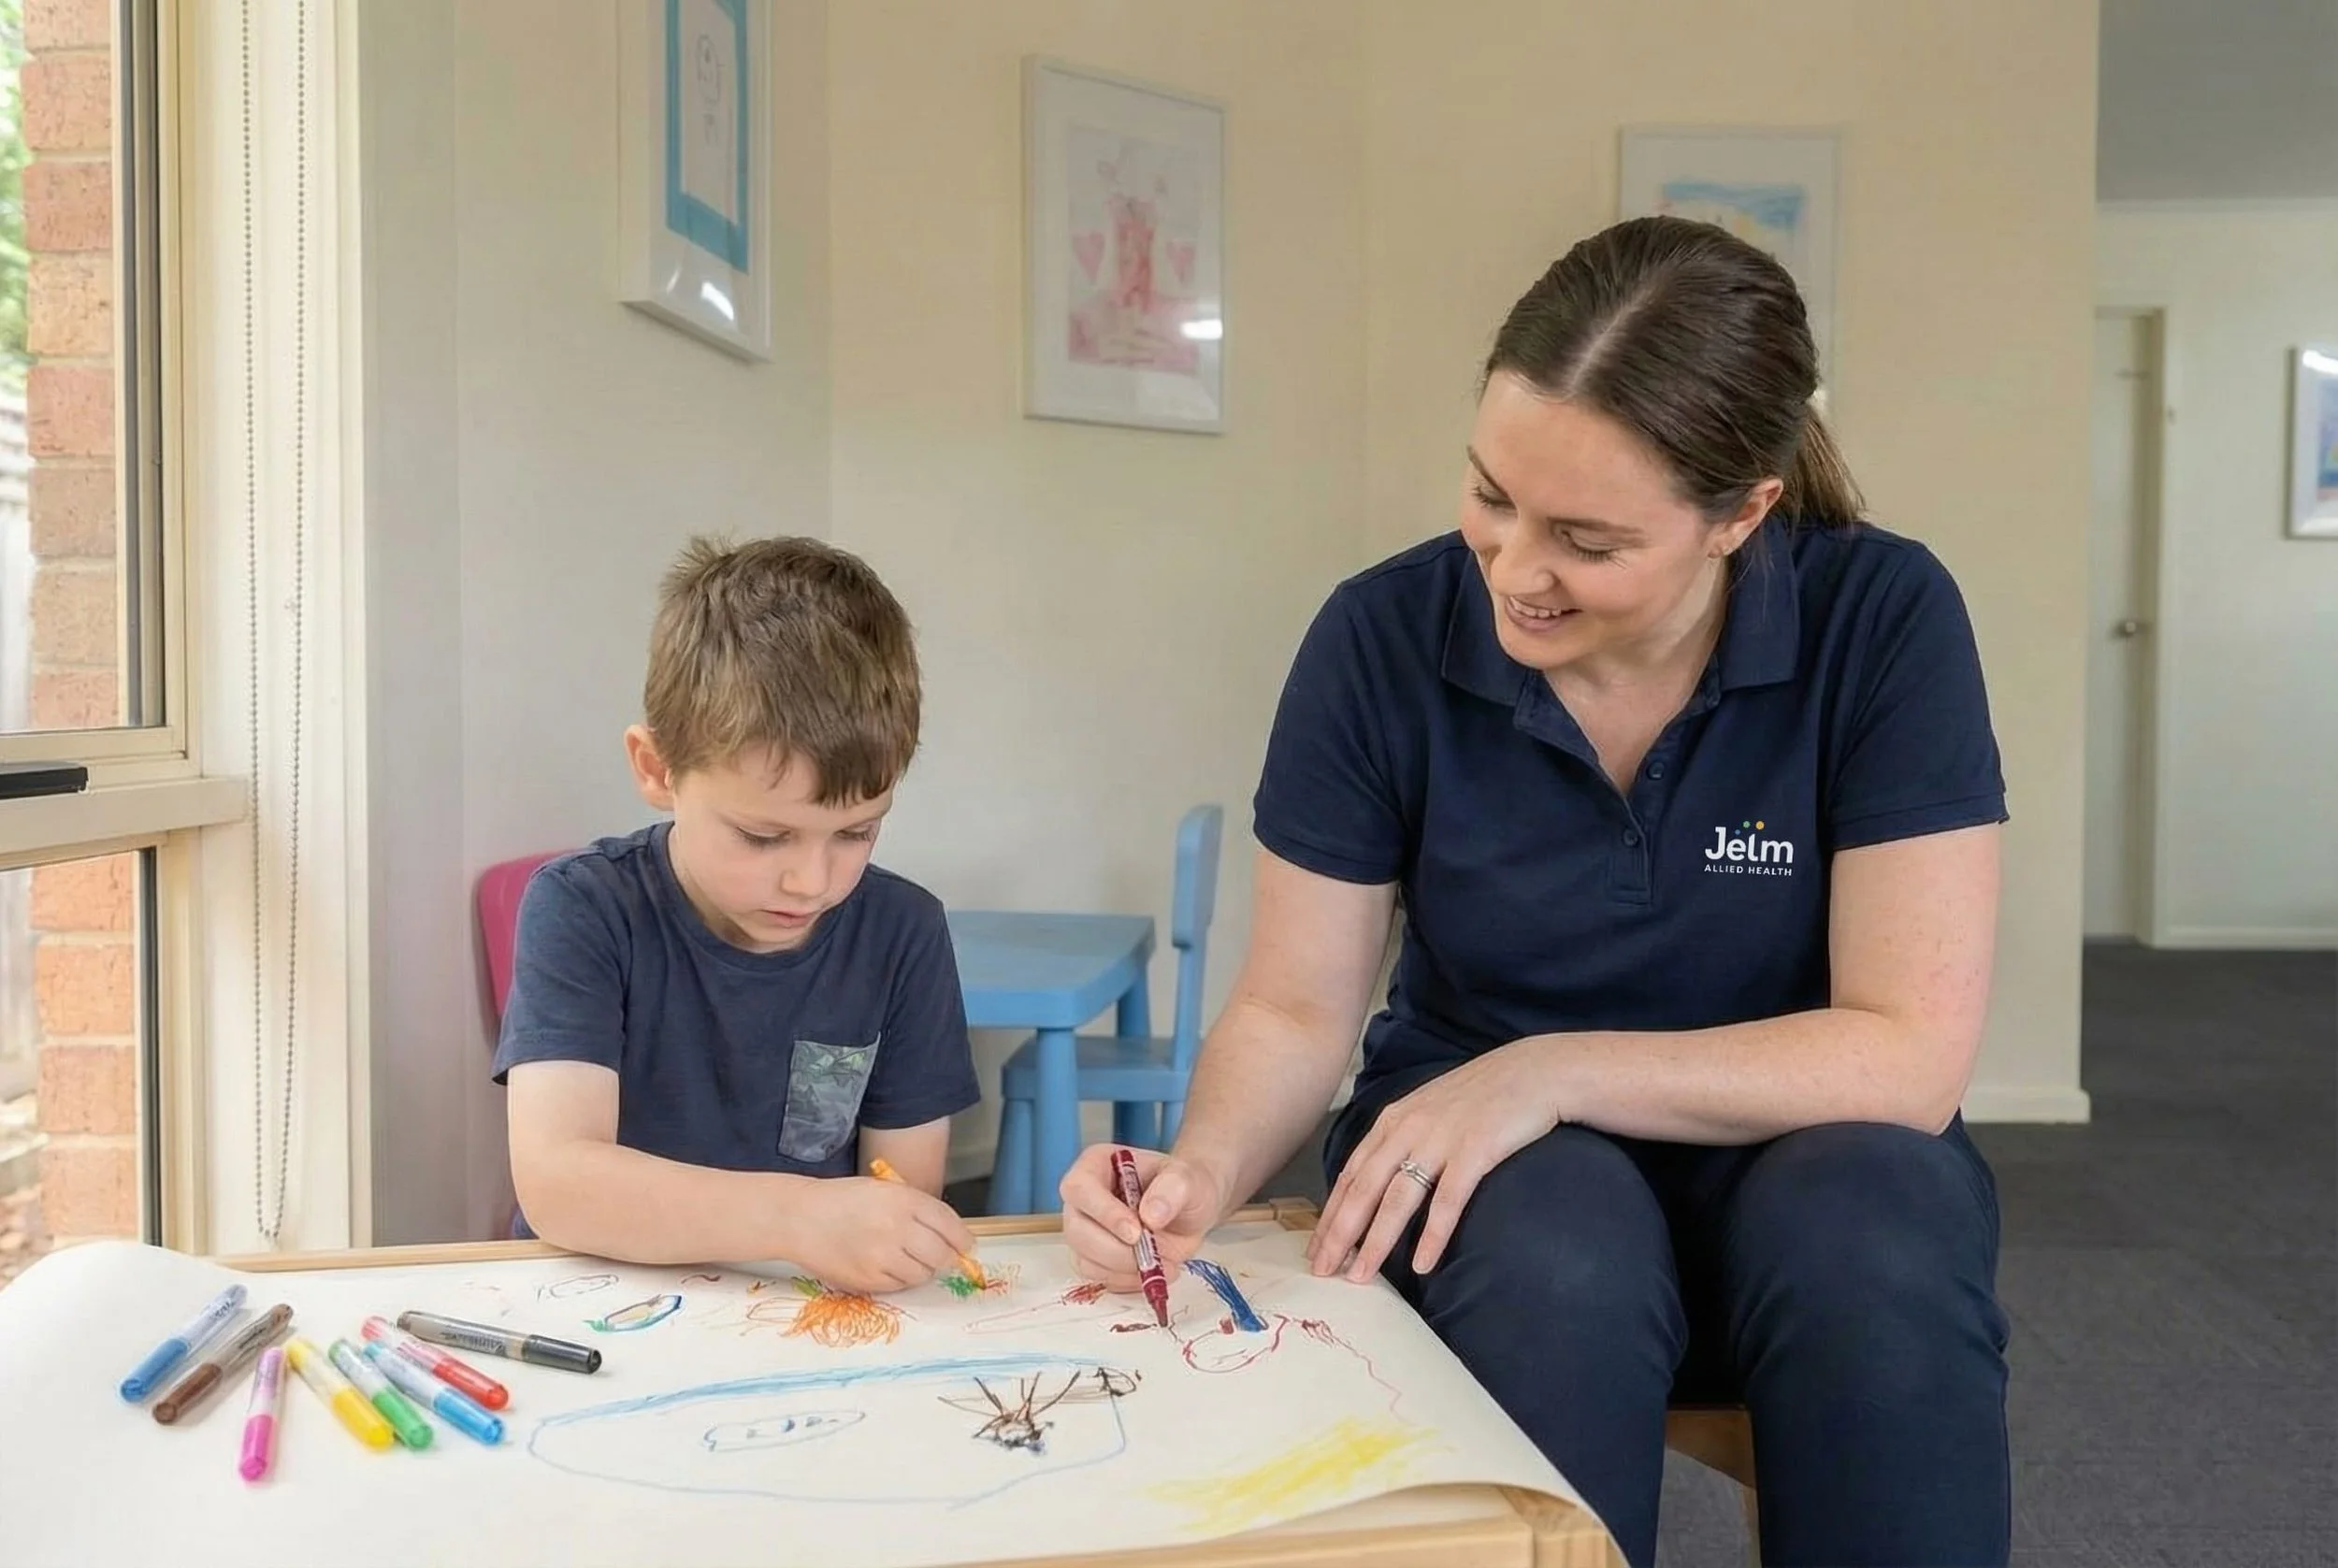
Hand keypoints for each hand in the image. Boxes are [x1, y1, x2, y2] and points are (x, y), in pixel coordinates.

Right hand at [788, 1177, 977, 1293]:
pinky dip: (901, 1279)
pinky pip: (900, 1286)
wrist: (801, 1218)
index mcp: (903, 1200)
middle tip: (941, 1256)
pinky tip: (887, 1265)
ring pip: (922, 1274)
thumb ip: (918, 1209)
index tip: (967, 1246)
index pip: (949, 1225)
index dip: (962, 1239)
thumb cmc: (845, 1200)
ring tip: (907, 1257)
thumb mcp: (885, 1190)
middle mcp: (896, 1228)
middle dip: (946, 1258)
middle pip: (941, 1255)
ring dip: (923, 1269)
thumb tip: (952, 1237)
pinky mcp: (867, 1279)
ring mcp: (882, 1256)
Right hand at [1059, 1145, 1227, 1290]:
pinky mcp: (1094, 1258)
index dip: (1104, 1213)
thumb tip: (1150, 1215)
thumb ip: (1172, 1189)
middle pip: (1076, 1230)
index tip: (1137, 1231)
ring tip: (1162, 1262)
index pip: (1080, 1188)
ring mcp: (1085, 1230)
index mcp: (1095, 1165)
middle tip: (1153, 1254)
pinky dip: (1127, 1281)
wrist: (1191, 1212)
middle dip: (1115, 1250)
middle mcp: (1083, 1198)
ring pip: (1085, 1259)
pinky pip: (1098, 1277)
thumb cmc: (1183, 1187)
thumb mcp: (1187, 1179)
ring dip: (1124, 1269)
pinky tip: (1153, 1271)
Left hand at [1308, 1040, 1567, 1281]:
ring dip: (1376, 1241)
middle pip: (1364, 1190)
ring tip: (1361, 1275)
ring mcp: (1441, 1139)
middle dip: (1340, 1234)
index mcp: (1393, 1120)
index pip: (1351, 1174)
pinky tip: (1423, 1264)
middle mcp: (1409, 1128)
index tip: (1316, 1248)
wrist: (1535, 1071)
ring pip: (1398, 1198)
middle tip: (1322, 1270)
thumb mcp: (1429, 1109)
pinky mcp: (1475, 1150)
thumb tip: (1378, 1180)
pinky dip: (1432, 1234)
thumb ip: (1402, 1138)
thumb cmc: (1482, 1095)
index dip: (1331, 1214)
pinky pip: (1447, 1200)